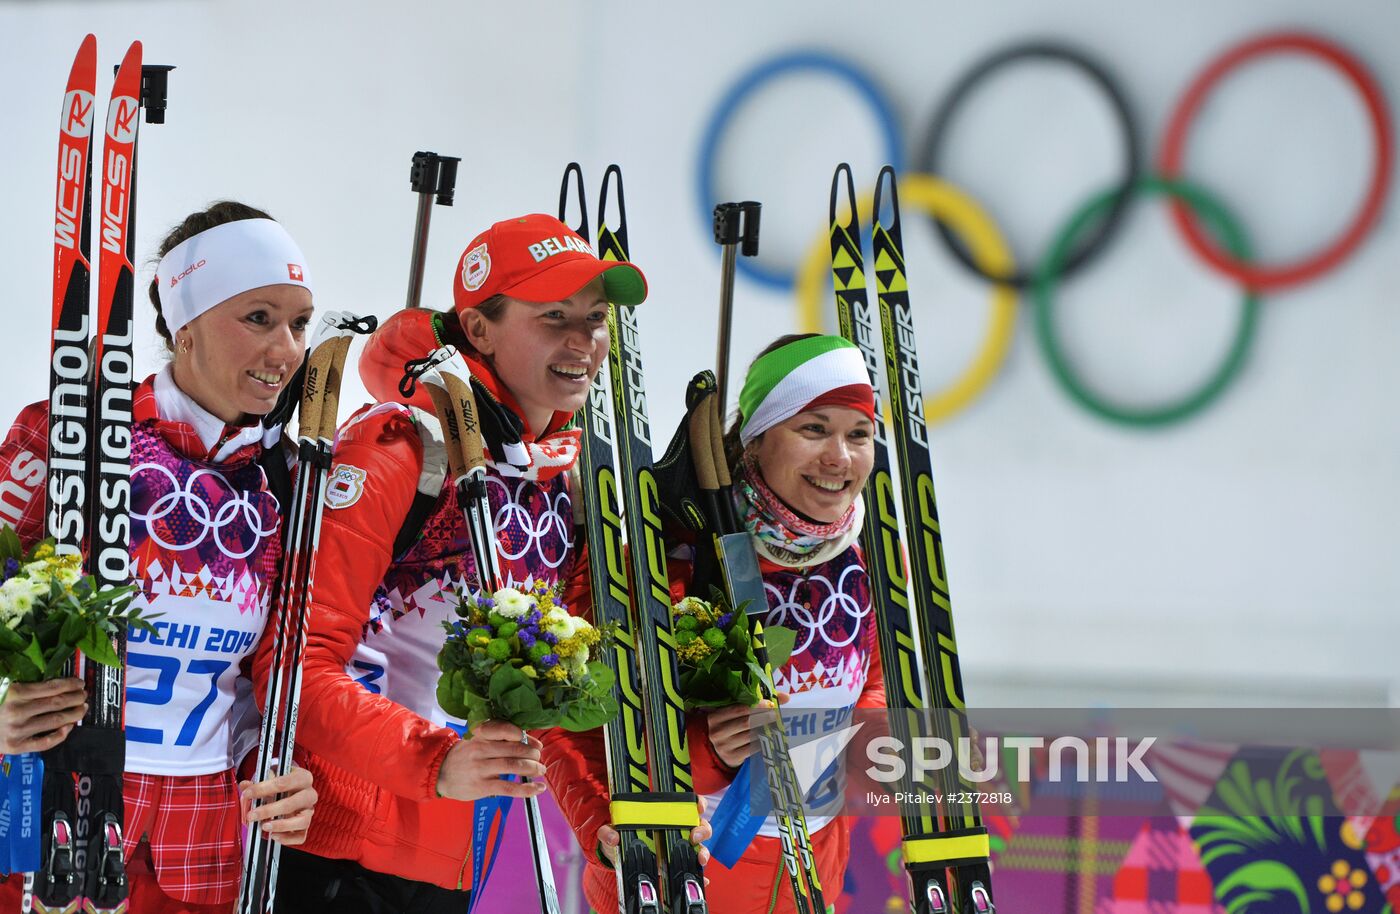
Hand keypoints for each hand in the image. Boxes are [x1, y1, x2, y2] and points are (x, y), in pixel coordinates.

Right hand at [0, 678, 85, 753]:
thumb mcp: (3, 687)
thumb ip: (24, 683)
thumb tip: (50, 676)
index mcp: (15, 693)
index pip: (52, 687)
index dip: (71, 684)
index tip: (80, 683)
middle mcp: (18, 712)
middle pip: (58, 703)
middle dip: (76, 698)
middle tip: (85, 695)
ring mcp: (18, 731)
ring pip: (56, 721)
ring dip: (74, 714)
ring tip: (82, 709)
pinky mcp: (17, 747)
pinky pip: (45, 742)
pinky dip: (61, 735)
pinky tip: (69, 727)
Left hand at [240, 765, 316, 845]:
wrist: (291, 790)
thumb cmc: (282, 784)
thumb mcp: (270, 777)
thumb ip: (257, 782)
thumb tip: (245, 786)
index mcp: (303, 778)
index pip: (284, 782)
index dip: (263, 788)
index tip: (248, 794)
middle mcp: (309, 794)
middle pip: (292, 803)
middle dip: (269, 811)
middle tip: (252, 815)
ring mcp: (309, 811)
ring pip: (301, 821)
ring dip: (280, 825)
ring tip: (264, 826)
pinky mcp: (306, 826)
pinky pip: (300, 836)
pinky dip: (286, 838)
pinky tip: (273, 835)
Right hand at [435, 720, 545, 801]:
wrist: (440, 773)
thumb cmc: (464, 756)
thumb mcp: (476, 741)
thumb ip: (498, 740)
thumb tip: (528, 742)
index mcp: (480, 736)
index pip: (505, 731)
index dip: (524, 737)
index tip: (536, 744)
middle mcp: (481, 750)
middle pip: (513, 749)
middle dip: (531, 754)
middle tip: (539, 758)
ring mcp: (481, 769)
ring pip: (512, 766)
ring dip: (532, 769)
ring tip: (541, 771)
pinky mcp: (481, 786)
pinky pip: (508, 787)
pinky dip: (526, 789)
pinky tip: (537, 789)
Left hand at [596, 801, 712, 869]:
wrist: (617, 858)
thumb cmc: (619, 837)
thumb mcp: (611, 832)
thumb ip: (607, 832)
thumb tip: (613, 837)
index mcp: (664, 814)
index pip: (686, 803)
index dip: (697, 802)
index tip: (698, 806)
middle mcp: (676, 828)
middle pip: (699, 824)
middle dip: (702, 829)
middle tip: (694, 837)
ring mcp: (679, 847)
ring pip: (700, 846)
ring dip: (703, 852)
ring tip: (699, 859)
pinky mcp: (677, 864)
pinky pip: (692, 868)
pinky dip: (701, 876)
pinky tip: (702, 880)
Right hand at [706, 692, 789, 768]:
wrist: (718, 750)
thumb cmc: (729, 725)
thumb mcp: (734, 712)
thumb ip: (756, 701)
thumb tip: (786, 697)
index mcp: (715, 717)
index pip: (739, 709)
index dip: (756, 705)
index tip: (769, 704)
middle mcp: (717, 732)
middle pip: (746, 722)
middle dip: (763, 717)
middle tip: (774, 714)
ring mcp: (724, 746)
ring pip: (750, 736)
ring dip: (764, 729)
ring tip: (773, 724)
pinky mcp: (733, 757)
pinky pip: (752, 748)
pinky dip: (762, 741)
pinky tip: (767, 736)